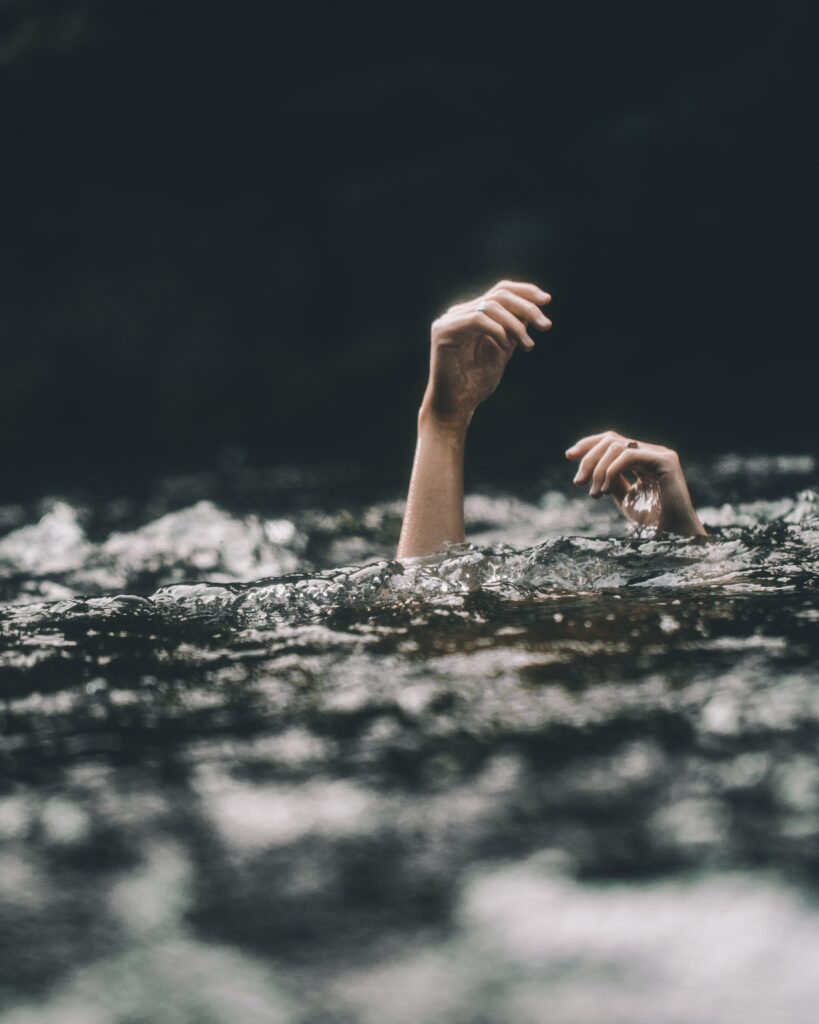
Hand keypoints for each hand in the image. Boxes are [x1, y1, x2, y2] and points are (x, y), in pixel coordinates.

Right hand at [421, 280, 550, 427]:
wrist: (456, 407)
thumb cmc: (476, 384)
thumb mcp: (504, 350)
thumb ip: (514, 328)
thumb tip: (533, 306)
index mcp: (472, 315)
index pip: (501, 291)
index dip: (525, 291)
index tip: (547, 300)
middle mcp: (459, 313)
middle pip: (499, 294)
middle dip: (527, 307)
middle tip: (546, 325)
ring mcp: (449, 320)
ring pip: (491, 306)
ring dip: (516, 325)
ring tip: (528, 346)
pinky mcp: (443, 331)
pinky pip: (477, 320)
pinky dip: (498, 331)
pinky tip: (505, 346)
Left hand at [565, 430, 706, 536]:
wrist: (674, 539)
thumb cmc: (652, 523)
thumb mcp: (625, 498)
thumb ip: (612, 481)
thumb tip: (590, 469)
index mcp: (643, 459)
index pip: (612, 442)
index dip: (589, 445)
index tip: (569, 456)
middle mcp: (653, 453)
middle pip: (611, 440)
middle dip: (589, 459)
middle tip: (578, 482)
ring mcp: (660, 456)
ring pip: (617, 446)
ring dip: (598, 469)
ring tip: (595, 493)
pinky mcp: (665, 462)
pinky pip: (629, 456)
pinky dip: (611, 471)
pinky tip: (605, 489)